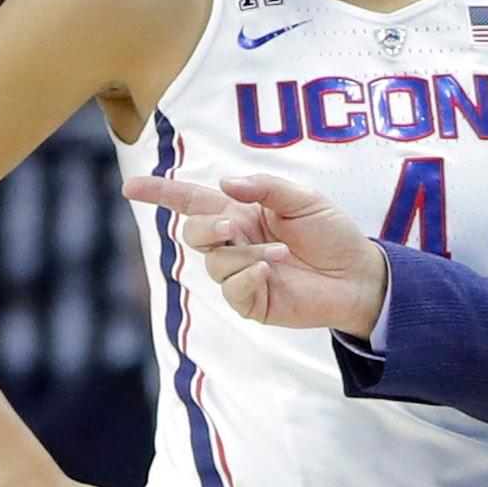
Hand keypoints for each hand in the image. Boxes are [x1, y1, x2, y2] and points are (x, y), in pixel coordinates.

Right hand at [126, 169, 387, 334]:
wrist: (358, 275)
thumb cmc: (332, 234)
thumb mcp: (303, 199)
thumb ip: (264, 187)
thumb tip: (225, 185)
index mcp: (240, 213)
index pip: (191, 201)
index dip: (160, 193)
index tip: (129, 187)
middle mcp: (235, 242)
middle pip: (194, 233)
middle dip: (207, 229)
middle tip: (234, 228)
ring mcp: (241, 274)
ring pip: (214, 263)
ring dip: (243, 255)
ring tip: (280, 254)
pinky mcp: (253, 301)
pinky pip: (232, 290)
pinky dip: (247, 277)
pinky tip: (270, 272)